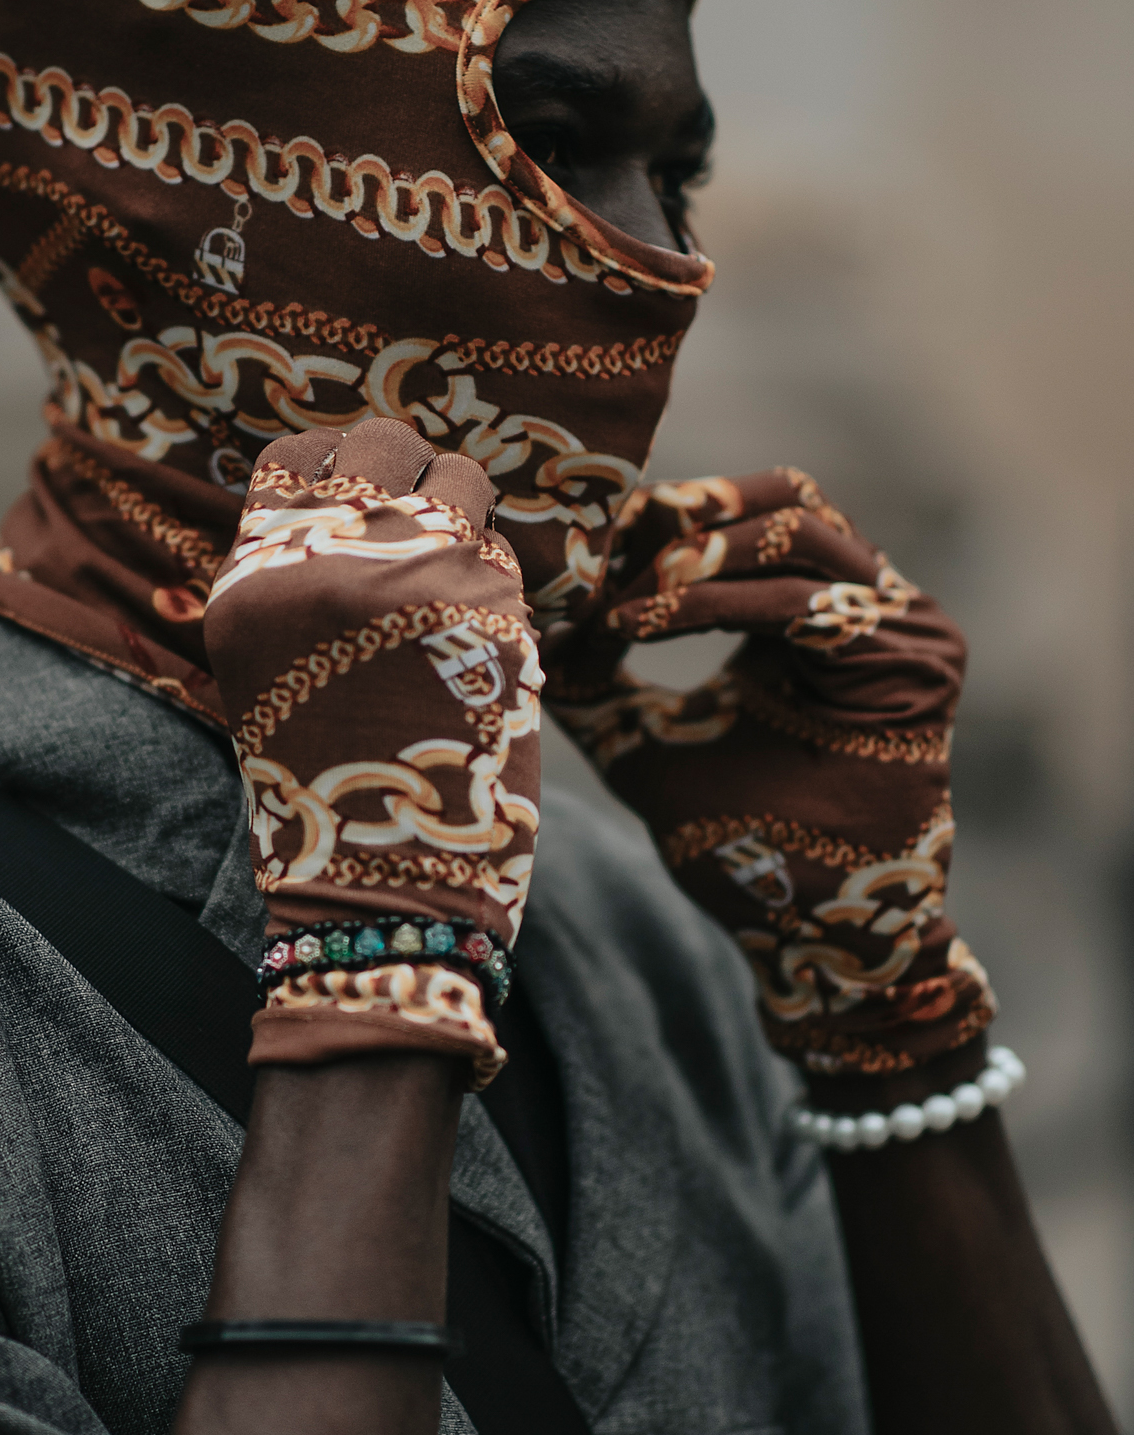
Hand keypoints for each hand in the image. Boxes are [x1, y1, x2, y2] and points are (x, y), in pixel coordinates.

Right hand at [204, 418, 540, 1086]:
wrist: (375, 889)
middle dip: (408, 472)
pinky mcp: (493, 613)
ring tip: (446, 588)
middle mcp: (330, 563)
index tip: (359, 499)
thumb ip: (297, 577)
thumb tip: (358, 493)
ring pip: (461, 480)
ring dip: (463, 518)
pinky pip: (503, 553)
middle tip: (416, 529)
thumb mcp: (267, 672)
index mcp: (256, 580)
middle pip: (385, 440)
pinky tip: (472, 641)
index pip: (299, 455)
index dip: (338, 465)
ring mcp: (416, 581)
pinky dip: (495, 582)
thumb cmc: (318, 789)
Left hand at [544, 465, 992, 1075]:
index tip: (569, 548)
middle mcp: (871, 605)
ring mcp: (904, 627)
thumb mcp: (646, 749)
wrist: (816, 936)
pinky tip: (638, 625)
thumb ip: (599, 688)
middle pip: (784, 498)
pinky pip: (810, 605)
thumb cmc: (742, 849)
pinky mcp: (920, 665)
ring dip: (690, 559)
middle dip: (680, 519)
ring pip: (798, 533)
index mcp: (817, 613)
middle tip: (592, 551)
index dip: (659, 520)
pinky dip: (715, 606)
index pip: (748, 517)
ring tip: (610, 599)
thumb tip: (516, 637)